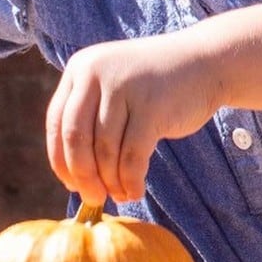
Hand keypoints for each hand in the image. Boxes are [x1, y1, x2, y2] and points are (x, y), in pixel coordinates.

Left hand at [46, 33, 220, 204]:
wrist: (204, 62)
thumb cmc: (154, 85)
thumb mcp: (112, 86)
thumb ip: (89, 116)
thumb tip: (71, 175)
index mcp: (80, 68)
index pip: (56, 122)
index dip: (60, 159)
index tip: (70, 184)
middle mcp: (96, 73)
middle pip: (76, 137)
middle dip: (82, 175)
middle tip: (93, 199)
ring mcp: (124, 87)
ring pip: (105, 150)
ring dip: (110, 181)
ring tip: (119, 194)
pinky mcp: (151, 107)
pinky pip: (132, 155)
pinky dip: (130, 180)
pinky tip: (135, 191)